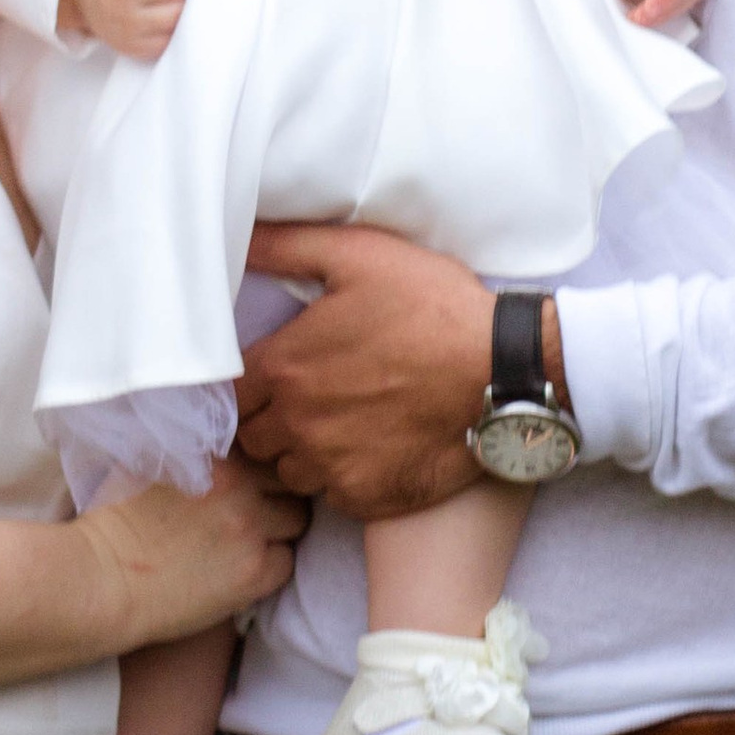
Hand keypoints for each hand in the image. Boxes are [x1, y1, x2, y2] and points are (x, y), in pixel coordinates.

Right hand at [76, 454, 305, 651]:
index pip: (266, 447)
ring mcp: (250, 528)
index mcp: (214, 452)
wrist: (101, 578)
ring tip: (252, 542)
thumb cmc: (111, 520)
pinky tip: (244, 570)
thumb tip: (208, 436)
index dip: (260, 466)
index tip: (252, 481)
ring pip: (297, 520)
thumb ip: (187, 444)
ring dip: (280, 530)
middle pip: (289, 481)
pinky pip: (286, 564)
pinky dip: (271, 567)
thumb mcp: (147, 460)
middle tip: (258, 513)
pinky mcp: (254, 572)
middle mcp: (240, 484)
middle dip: (278, 494)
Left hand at [236, 223, 493, 518]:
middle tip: (310, 398)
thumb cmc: (432, 307)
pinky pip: (330, 495)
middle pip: (253, 436)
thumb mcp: (359, 255)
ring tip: (340, 426)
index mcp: (286, 367)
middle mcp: (297, 424)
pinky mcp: (365, 496)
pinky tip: (370, 448)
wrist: (502, 370)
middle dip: (272, 418)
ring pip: (288, 470)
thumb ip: (287, 247)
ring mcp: (330, 466)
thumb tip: (236, 238)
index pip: (233, 392)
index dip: (253, 382)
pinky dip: (341, 476)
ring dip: (302, 452)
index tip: (281, 373)